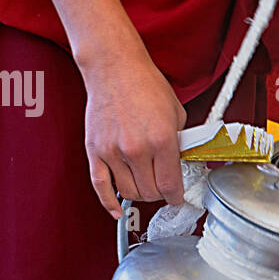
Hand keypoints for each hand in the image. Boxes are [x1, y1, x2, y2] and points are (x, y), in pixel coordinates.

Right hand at [83, 52, 186, 218]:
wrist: (115, 68)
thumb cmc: (146, 86)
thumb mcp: (177, 114)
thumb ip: (179, 144)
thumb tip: (183, 166)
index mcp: (161, 140)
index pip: (171, 186)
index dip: (177, 197)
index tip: (179, 198)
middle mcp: (136, 149)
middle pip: (150, 193)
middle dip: (160, 194)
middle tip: (163, 186)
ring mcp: (113, 152)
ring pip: (129, 192)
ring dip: (140, 193)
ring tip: (145, 183)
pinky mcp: (95, 151)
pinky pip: (100, 186)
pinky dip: (109, 202)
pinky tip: (116, 210)